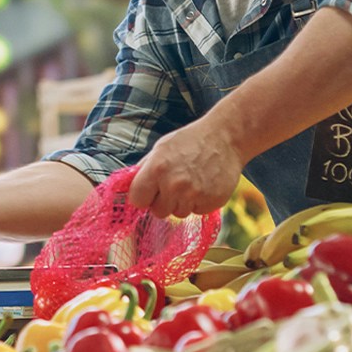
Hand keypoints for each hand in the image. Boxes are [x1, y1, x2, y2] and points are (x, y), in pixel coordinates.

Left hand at [127, 120, 242, 217]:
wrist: (226, 138)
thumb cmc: (189, 141)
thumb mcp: (160, 149)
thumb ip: (143, 170)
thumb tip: (125, 189)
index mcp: (157, 169)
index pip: (137, 200)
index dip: (142, 196)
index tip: (149, 191)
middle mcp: (174, 184)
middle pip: (157, 212)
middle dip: (162, 201)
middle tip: (173, 184)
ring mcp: (195, 195)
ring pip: (178, 214)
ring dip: (181, 202)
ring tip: (191, 182)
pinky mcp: (212, 202)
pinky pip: (197, 212)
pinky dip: (199, 202)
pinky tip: (204, 185)